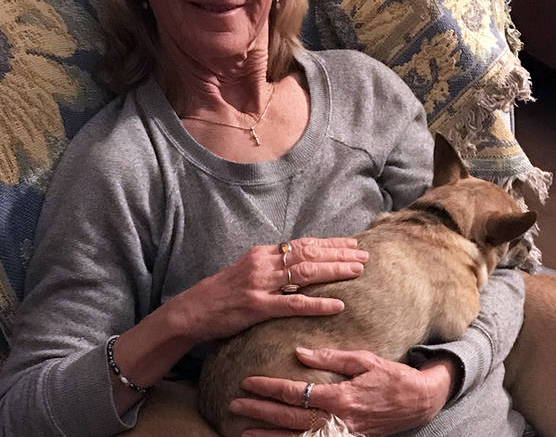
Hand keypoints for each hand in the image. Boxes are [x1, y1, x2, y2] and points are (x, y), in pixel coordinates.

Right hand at [168, 238, 368, 342]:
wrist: (190, 311)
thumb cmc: (221, 294)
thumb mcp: (247, 271)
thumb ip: (271, 267)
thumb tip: (298, 263)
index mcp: (263, 253)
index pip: (303, 244)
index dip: (330, 243)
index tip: (352, 243)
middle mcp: (264, 264)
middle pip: (309, 254)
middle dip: (339, 253)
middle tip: (364, 255)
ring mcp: (261, 285)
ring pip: (306, 273)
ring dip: (335, 271)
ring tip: (358, 271)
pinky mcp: (257, 307)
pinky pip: (293, 304)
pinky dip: (318, 303)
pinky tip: (338, 305)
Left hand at [232, 347, 454, 436]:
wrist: (418, 403)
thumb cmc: (392, 377)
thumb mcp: (364, 360)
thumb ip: (330, 358)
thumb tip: (298, 352)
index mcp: (339, 397)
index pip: (295, 394)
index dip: (269, 388)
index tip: (248, 381)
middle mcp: (337, 421)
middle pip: (289, 418)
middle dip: (260, 411)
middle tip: (235, 404)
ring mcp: (341, 435)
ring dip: (268, 436)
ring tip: (243, 432)